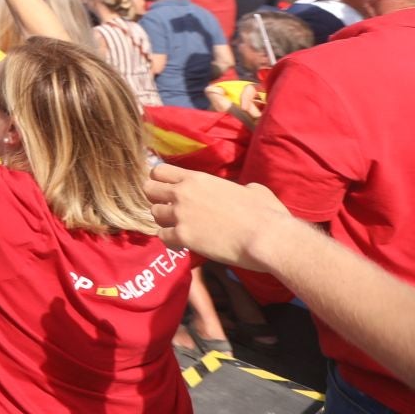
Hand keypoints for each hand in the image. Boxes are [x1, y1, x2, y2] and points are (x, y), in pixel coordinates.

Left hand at [145, 165, 294, 272]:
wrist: (267, 237)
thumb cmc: (266, 214)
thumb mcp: (253, 190)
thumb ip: (240, 188)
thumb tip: (246, 191)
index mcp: (197, 178)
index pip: (159, 171)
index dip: (160, 181)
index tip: (168, 191)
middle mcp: (183, 193)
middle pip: (148, 190)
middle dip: (157, 200)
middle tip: (171, 211)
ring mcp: (180, 214)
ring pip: (154, 214)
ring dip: (164, 222)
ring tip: (179, 229)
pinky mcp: (183, 236)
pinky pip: (162, 237)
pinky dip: (170, 241)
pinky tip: (182, 244)